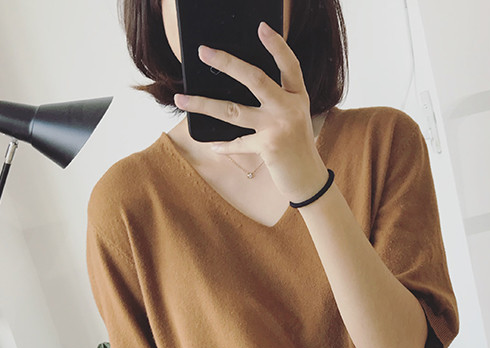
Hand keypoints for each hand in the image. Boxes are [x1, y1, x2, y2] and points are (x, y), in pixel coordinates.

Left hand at [173, 21, 328, 203]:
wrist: (308, 178)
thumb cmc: (297, 145)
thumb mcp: (294, 116)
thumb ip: (276, 98)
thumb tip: (238, 82)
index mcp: (298, 97)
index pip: (289, 65)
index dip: (277, 46)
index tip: (262, 27)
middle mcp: (289, 108)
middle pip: (255, 79)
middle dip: (227, 63)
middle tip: (204, 52)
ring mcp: (278, 127)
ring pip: (233, 110)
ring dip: (204, 104)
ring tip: (181, 99)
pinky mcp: (268, 147)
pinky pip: (238, 142)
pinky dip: (224, 145)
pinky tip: (211, 143)